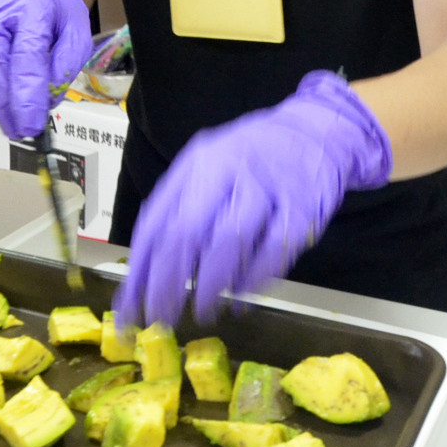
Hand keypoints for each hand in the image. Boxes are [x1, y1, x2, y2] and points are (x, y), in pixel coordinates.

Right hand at [0, 0, 92, 138]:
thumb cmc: (59, 13)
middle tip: (19, 129)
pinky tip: (1, 91)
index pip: (26, 52)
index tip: (31, 123)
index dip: (26, 92)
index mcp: (34, 5)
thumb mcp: (79, 34)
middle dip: (3, 101)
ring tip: (14, 114)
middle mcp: (1, 8)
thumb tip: (47, 97)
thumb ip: (67, 64)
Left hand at [116, 71, 391, 327]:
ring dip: (211, 283)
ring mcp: (266, 188)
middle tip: (161, 316)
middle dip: (169, 282)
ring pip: (229, 240)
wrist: (316, 130)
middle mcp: (228, 171)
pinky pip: (273, 250)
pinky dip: (253, 279)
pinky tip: (240, 297)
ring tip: (202, 310)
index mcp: (197, 163)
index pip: (157, 222)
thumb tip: (144, 268)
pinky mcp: (301, 208)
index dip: (141, 270)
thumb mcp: (207, 166)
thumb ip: (177, 208)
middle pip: (188, 231)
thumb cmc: (252, 157)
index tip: (130, 307)